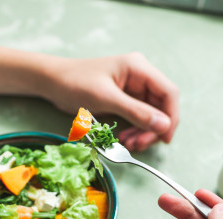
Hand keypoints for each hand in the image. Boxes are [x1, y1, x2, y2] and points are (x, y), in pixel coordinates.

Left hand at [45, 53, 178, 151]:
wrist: (52, 83)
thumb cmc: (75, 83)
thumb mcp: (105, 98)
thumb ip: (135, 111)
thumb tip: (163, 125)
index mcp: (139, 68)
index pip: (168, 92)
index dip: (170, 117)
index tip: (164, 138)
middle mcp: (140, 77)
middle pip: (160, 107)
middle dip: (152, 129)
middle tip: (138, 146)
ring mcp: (132, 89)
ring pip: (150, 116)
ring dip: (142, 133)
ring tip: (127, 144)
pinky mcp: (123, 101)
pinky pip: (137, 119)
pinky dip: (133, 131)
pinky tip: (122, 139)